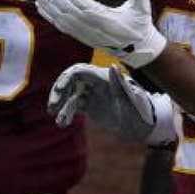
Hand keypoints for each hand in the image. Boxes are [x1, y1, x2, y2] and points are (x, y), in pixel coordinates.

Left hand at [35, 0, 166, 68]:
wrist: (136, 49)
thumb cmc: (139, 25)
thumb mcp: (142, 6)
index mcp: (107, 21)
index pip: (87, 8)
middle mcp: (93, 29)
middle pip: (70, 13)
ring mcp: (85, 34)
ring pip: (62, 20)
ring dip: (49, 7)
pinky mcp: (80, 36)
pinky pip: (61, 27)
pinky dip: (49, 16)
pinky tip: (40, 6)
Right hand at [49, 63, 175, 145]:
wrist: (142, 128)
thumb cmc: (139, 111)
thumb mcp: (131, 100)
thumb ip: (120, 84)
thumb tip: (113, 66)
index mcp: (104, 77)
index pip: (80, 71)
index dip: (66, 78)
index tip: (59, 92)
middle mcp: (96, 83)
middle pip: (71, 81)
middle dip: (59, 91)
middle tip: (52, 106)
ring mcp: (92, 94)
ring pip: (70, 95)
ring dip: (61, 106)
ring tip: (58, 120)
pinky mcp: (90, 106)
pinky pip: (73, 106)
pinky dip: (66, 114)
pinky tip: (62, 124)